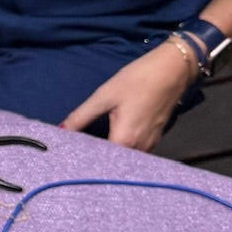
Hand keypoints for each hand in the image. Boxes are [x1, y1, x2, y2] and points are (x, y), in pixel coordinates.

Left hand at [60, 42, 192, 150]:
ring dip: (107, 156)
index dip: (81, 161)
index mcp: (125, 141)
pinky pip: (134, 151)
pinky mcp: (155, 138)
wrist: (173, 68)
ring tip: (86, 152)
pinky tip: (107, 143)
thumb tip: (59, 131)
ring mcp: (150, 145)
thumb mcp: (104, 96)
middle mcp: (140, 149)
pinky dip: (120, 150)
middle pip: (111, 162)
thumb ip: (80, 117)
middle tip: (72, 156)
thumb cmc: (138, 80)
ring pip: (124, 158)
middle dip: (92, 160)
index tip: (65, 158)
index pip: (98, 161)